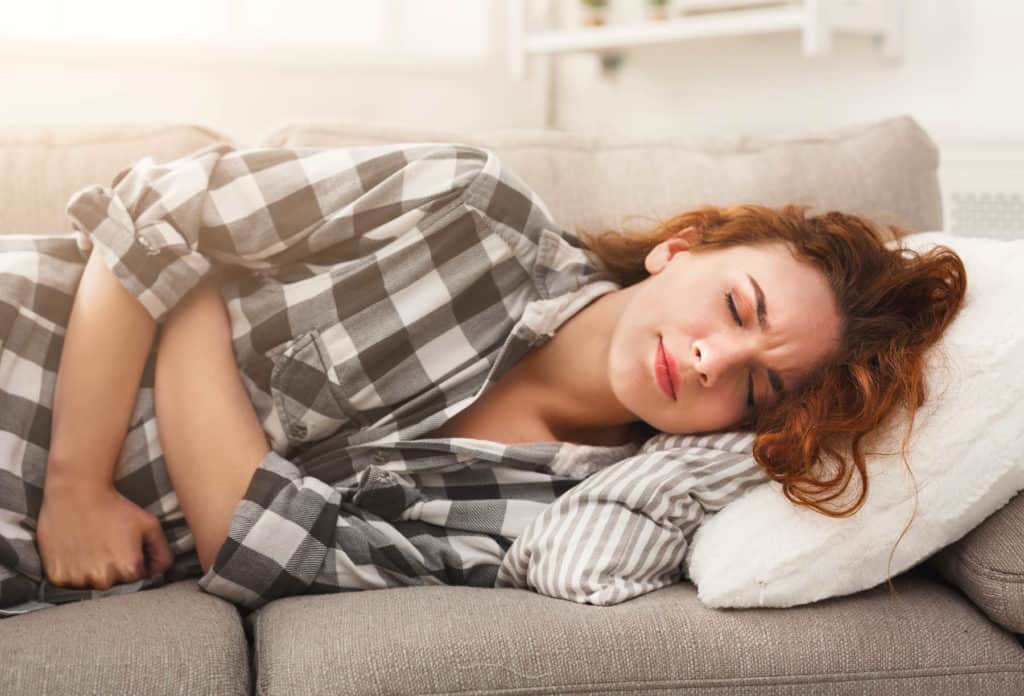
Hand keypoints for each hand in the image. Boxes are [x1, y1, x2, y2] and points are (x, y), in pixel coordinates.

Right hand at [37, 477, 174, 590]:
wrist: (77, 494)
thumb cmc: (115, 507)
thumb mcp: (149, 525)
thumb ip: (162, 552)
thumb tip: (159, 572)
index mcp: (128, 569)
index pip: (137, 577)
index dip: (133, 560)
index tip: (124, 545)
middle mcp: (103, 579)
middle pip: (113, 582)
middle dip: (113, 567)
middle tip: (106, 543)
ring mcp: (79, 579)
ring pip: (90, 582)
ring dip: (91, 570)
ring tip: (90, 545)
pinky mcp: (58, 576)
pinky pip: (69, 581)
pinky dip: (72, 569)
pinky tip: (76, 549)